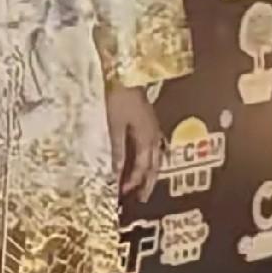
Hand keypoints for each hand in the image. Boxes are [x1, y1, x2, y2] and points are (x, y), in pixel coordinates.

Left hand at [105, 84, 162, 202]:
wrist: (125, 74)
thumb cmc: (119, 99)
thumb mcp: (114, 126)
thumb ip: (118, 151)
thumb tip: (117, 174)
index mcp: (146, 138)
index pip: (143, 167)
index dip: (134, 181)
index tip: (124, 193)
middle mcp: (154, 135)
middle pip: (154, 165)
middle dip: (148, 182)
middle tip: (143, 198)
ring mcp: (154, 127)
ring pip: (157, 156)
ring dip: (151, 171)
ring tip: (146, 183)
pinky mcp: (150, 120)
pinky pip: (155, 145)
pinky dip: (151, 157)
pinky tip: (146, 158)